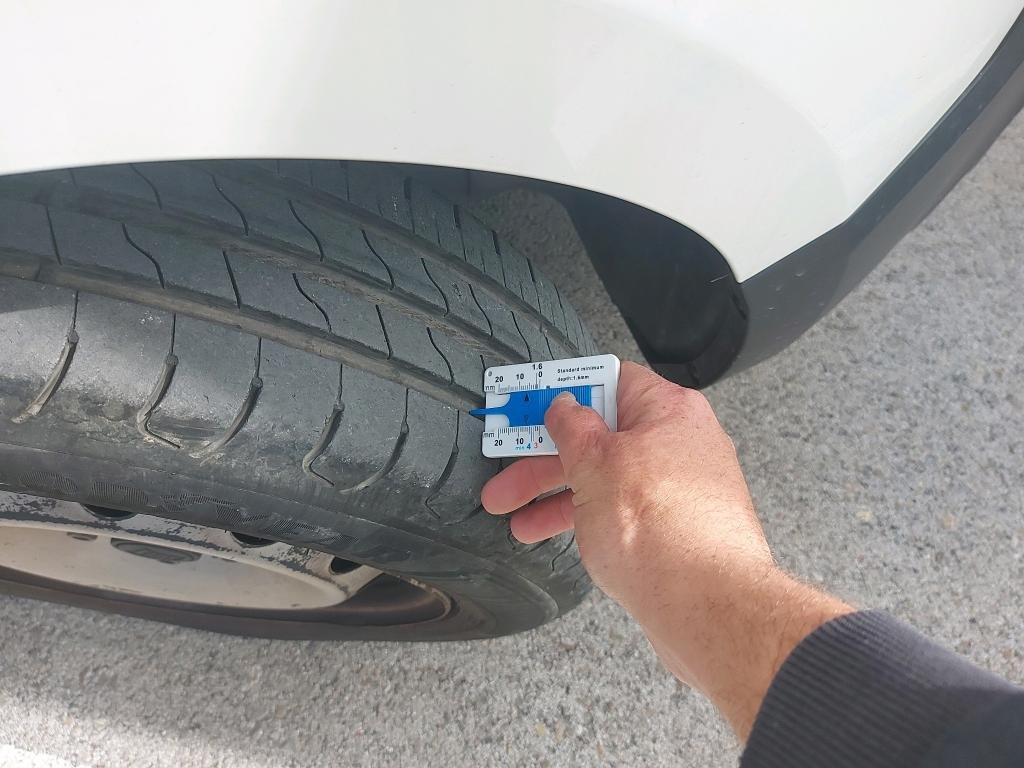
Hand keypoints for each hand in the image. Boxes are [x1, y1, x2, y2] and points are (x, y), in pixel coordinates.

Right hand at [481, 362, 850, 737]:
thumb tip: (564, 406)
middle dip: (545, 459)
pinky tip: (560, 537)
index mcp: (668, 410)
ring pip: (608, 479)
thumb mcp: (596, 464)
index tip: (527, 406)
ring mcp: (682, 489)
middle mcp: (681, 443)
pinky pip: (623, 512)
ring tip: (517, 521)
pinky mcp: (678, 529)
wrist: (708, 607)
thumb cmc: (663, 532)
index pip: (609, 381)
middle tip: (507, 476)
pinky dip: (589, 519)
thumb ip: (573, 428)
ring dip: (558, 497)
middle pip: (601, 436)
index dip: (564, 391)